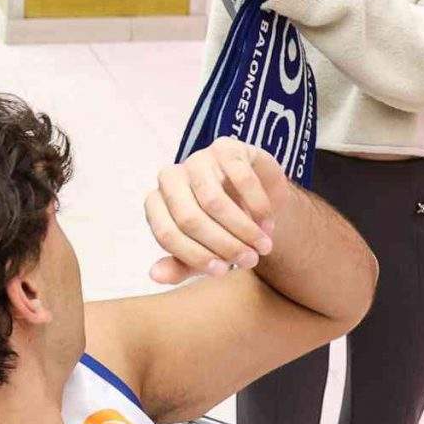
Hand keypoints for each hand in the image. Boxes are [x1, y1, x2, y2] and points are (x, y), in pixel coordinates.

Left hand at [145, 136, 286, 284]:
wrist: (255, 202)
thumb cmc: (221, 230)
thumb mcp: (201, 253)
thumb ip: (179, 265)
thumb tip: (155, 275)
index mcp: (157, 203)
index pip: (166, 234)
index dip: (195, 256)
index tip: (222, 272)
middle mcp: (171, 177)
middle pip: (189, 218)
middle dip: (223, 245)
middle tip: (249, 261)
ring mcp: (197, 159)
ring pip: (214, 200)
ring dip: (243, 229)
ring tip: (263, 247)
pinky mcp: (226, 148)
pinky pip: (241, 178)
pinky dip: (258, 207)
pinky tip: (268, 223)